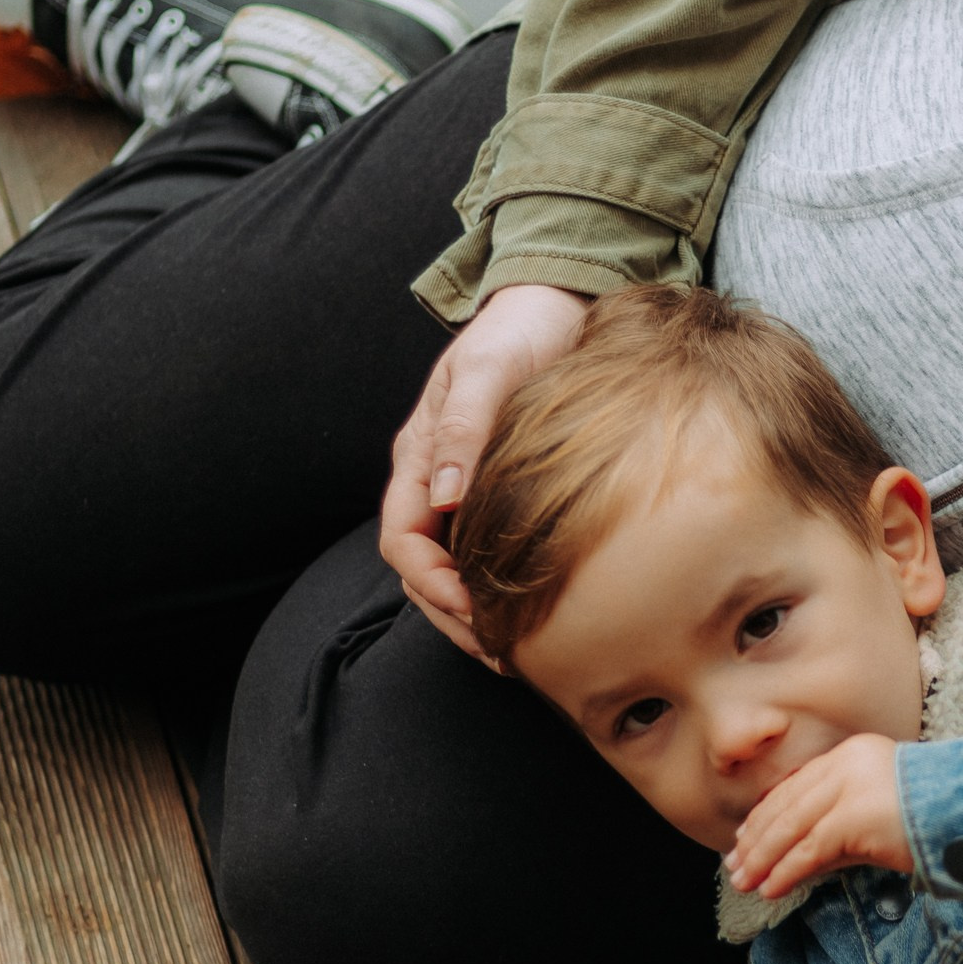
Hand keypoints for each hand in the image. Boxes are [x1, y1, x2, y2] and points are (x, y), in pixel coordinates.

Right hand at [379, 283, 591, 658]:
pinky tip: (536, 617)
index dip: (431, 581)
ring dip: (475, 616)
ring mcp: (467, 492)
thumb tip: (444, 498)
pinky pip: (489, 556)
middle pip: (424, 569)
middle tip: (500, 657)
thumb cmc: (520, 333)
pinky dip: (503, 592)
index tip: (470, 608)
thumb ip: (464, 430)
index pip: (404, 538)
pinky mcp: (502, 497)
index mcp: (420, 457)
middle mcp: (436, 482)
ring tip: (516, 654)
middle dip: (453, 617)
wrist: (559, 306)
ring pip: (454, 571)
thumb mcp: (488, 371)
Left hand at [727, 734, 912, 898]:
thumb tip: (800, 861)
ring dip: (764, 859)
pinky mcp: (855, 817)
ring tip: (745, 882)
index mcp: (851, 755)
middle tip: (735, 866)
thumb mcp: (879, 814)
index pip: (794, 787)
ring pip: (791, 827)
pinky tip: (772, 888)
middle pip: (786, 805)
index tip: (745, 840)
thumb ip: (842, 829)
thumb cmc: (936, 818)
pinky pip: (810, 849)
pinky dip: (786, 871)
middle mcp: (846, 764)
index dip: (765, 815)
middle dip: (756, 840)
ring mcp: (850, 788)